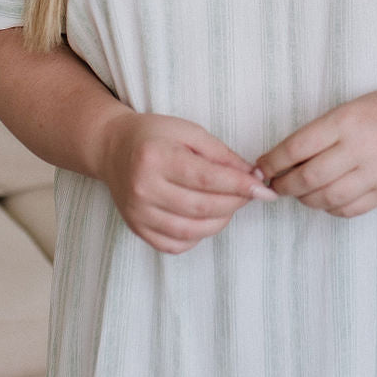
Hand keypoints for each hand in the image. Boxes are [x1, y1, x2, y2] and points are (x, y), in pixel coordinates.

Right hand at [96, 112, 276, 253]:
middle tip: (250, 194)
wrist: (112, 149)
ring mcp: (137, 213)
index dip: (240, 186)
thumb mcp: (188, 131)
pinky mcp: (137, 229)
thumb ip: (221, 154)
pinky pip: (176, 244)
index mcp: (155, 157)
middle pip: (202, 207)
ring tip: (230, 204)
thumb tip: (252, 177)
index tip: (264, 189)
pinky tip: (205, 218)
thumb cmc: (154, 136)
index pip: (206, 179)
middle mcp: (143, 188)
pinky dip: (199, 235)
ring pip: (192, 230)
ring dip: (221, 221)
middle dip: (235, 203)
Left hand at [255, 82, 376, 218]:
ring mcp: (375, 173)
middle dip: (283, 186)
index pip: (296, 148)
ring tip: (298, 192)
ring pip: (326, 199)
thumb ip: (320, 133)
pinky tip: (325, 199)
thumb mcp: (351, 108)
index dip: (271, 163)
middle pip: (307, 178)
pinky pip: (349, 210)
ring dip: (304, 199)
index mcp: (346, 121)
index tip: (260, 168)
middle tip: (274, 185)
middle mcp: (360, 149)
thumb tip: (283, 159)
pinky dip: (329, 208)